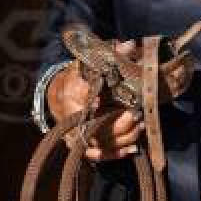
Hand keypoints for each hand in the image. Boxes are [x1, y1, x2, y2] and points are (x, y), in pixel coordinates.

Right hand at [47, 43, 140, 160]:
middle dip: (118, 124)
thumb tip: (128, 44)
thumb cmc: (79, 76)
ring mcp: (75, 132)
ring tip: (140, 127)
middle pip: (95, 126)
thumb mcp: (91, 61)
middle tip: (136, 116)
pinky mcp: (81, 144)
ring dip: (123, 138)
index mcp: (71, 92)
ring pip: (100, 142)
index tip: (114, 104)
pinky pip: (98, 155)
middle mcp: (71, 115)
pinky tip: (132, 149)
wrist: (60, 93)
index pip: (85, 98)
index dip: (98, 104)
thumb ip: (109, 54)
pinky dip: (115, 154)